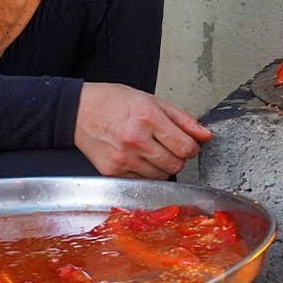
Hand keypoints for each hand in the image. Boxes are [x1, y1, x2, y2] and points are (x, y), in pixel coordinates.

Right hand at [74, 82, 211, 177]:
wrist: (77, 111)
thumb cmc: (113, 101)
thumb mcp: (151, 100)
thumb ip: (182, 119)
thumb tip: (205, 135)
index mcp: (147, 118)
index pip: (185, 146)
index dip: (192, 147)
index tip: (188, 144)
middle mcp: (135, 140)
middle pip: (176, 165)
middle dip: (179, 158)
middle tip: (170, 147)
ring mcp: (123, 159)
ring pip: (161, 177)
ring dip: (164, 167)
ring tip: (153, 151)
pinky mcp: (112, 172)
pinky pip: (142, 182)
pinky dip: (147, 174)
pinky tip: (140, 159)